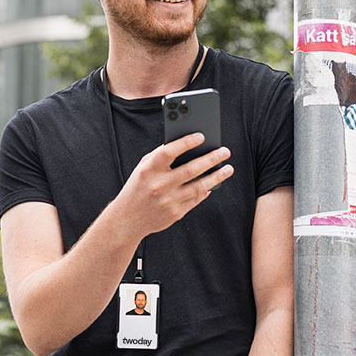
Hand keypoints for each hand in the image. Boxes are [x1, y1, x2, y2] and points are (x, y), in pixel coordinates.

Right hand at [113, 134, 232, 237]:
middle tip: (225, 151)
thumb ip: (160, 155)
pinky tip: (213, 184)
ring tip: (228, 168)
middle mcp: (159, 185)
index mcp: (149, 170)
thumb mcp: (142, 168)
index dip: (186, 142)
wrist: (128, 219)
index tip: (201, 136)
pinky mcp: (175, 214)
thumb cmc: (138, 187)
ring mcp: (168, 201)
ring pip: (199, 186)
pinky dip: (206, 191)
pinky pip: (196, 199)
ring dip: (216, 176)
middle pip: (191, 169)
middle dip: (211, 159)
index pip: (169, 151)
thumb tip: (184, 143)